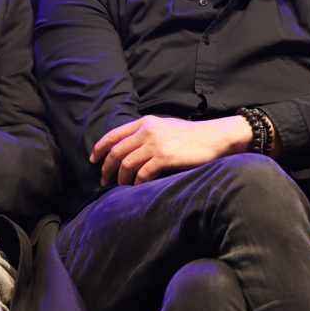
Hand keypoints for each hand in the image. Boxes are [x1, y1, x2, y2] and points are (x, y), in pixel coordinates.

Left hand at [91, 115, 252, 186]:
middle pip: (116, 152)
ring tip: (120, 187)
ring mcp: (155, 144)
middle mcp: (146, 131)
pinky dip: (137, 183)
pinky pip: (142, 174)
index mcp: (145, 122)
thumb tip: (128, 149)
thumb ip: (146, 134)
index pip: (113, 135)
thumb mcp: (165, 127)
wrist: (215, 137)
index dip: (99, 148)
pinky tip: (138, 188)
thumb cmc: (191, 135)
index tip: (94, 160)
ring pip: (126, 164)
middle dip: (106, 168)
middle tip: (104, 181)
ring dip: (120, 179)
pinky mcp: (164, 157)